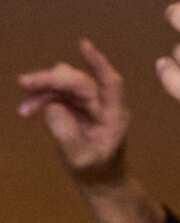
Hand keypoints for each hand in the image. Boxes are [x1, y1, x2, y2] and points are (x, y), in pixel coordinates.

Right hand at [16, 40, 131, 185]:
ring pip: (63, 84)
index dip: (98, 63)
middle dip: (51, 79)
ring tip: (23, 109)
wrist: (96, 177)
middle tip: (25, 82)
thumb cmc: (95, 170)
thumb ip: (68, 135)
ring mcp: (88, 103)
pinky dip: (39, 99)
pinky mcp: (74, 105)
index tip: (83, 45)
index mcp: (113, 115)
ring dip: (41, 90)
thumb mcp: (81, 158)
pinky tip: (25, 112)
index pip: (111, 84)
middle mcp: (102, 104)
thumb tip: (53, 107)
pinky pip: (55, 94)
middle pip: (78, 81)